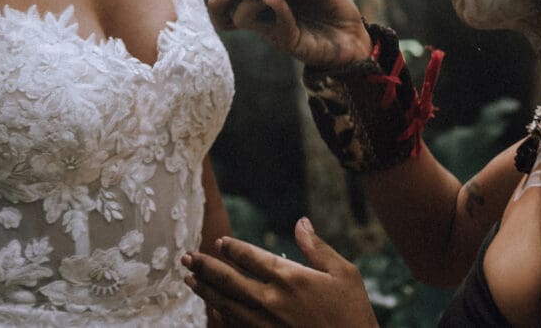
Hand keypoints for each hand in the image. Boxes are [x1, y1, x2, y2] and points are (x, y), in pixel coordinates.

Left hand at [182, 218, 377, 327]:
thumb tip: (301, 222)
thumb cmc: (354, 314)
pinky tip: (212, 310)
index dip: (232, 248)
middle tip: (186, 257)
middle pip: (229, 280)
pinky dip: (221, 316)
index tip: (220, 242)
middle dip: (205, 266)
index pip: (250, 257)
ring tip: (189, 280)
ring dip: (206, 291)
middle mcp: (273, 300)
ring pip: (227, 304)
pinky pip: (236, 326)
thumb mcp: (345, 274)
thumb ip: (317, 248)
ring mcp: (267, 324)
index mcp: (291, 278)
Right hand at [206, 0, 371, 67]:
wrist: (353, 35)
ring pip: (242, 20)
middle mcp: (264, 14)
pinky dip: (277, 10)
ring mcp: (274, 28)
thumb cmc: (333, 8)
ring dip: (245, 4)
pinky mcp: (290, 41)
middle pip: (225, 14)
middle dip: (218, 1)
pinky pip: (278, 26)